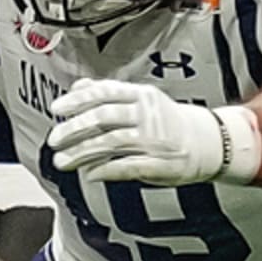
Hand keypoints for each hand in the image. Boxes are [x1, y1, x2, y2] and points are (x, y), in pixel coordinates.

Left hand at [48, 78, 261, 184]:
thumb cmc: (166, 120)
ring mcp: (154, 139)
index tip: (56, 109)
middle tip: (54, 139)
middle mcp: (147, 114)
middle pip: (103, 117)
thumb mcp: (140, 98)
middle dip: (73, 129)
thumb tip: (77, 87)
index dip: (76, 100)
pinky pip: (127, 166)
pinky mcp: (160, 164)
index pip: (103, 93)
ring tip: (63, 160)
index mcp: (140, 95)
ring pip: (111, 143)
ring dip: (82, 153)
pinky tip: (89, 173)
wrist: (208, 142)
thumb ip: (109, 92)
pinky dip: (105, 170)